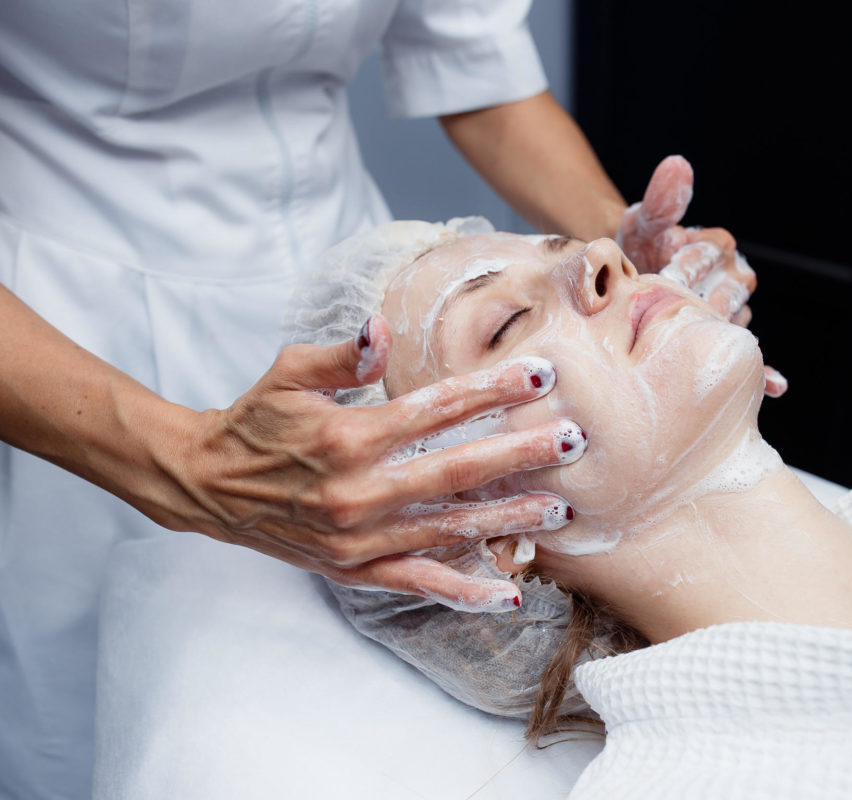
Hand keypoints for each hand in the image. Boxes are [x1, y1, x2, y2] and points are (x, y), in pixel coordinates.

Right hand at [173, 316, 582, 611]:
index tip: (541, 377)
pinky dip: (465, 591)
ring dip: (508, 519)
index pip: (435, 410)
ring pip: (448, 530)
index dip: (490, 391)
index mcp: (346, 436)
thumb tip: (379, 328)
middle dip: (520, 454)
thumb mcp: (287, 375)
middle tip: (573, 440)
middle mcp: (358, 491)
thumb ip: (338, 355)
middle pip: (456, 471)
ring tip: (560, 509)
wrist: (207, 485)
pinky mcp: (354, 570)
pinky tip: (510, 593)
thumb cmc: (255, 421)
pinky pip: (418, 584)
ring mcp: (358, 538)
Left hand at [617, 155, 786, 397]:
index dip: (691, 259)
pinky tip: (776, 386)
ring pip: (732, 323)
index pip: (713, 251)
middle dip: (699, 299)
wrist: (626, 283)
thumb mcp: (645, 219)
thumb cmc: (639, 246)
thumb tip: (677, 164)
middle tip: (674, 310)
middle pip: (726, 291)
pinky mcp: (726, 340)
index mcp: (719, 245)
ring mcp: (733, 311)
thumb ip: (663, 198)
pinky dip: (767, 371)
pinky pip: (752, 357)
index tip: (668, 266)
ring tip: (689, 340)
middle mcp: (734, 277)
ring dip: (714, 332)